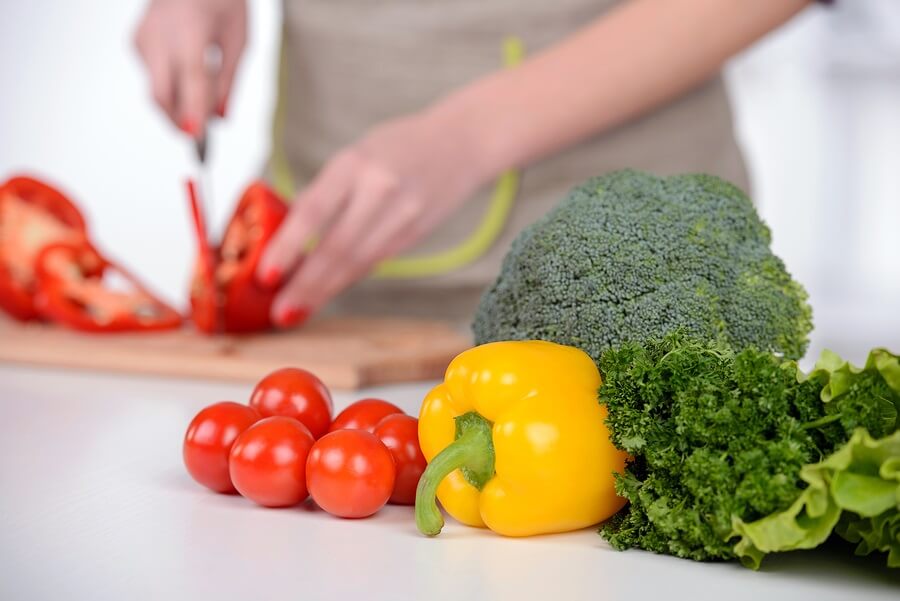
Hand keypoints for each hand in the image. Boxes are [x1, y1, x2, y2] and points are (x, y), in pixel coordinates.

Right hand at [134, 0, 245, 135]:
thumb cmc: (220, 1)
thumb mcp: (238, 40)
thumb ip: (228, 82)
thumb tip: (220, 119)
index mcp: (192, 29)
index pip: (190, 77)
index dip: (193, 110)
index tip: (198, 138)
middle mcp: (160, 34)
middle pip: (162, 94)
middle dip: (179, 122)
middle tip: (200, 137)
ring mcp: (144, 38)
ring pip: (156, 90)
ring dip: (178, 104)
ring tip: (202, 93)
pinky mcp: (136, 42)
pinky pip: (154, 76)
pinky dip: (172, 85)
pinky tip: (185, 68)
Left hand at [257, 109, 493, 325]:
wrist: (463, 142)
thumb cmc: (399, 145)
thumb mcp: (355, 154)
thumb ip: (326, 192)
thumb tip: (288, 237)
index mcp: (356, 163)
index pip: (314, 211)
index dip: (288, 247)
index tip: (267, 275)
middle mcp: (381, 190)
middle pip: (337, 248)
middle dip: (305, 285)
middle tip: (279, 312)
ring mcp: (403, 216)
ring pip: (357, 263)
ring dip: (323, 291)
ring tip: (296, 311)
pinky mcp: (415, 235)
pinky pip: (373, 262)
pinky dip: (346, 279)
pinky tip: (327, 293)